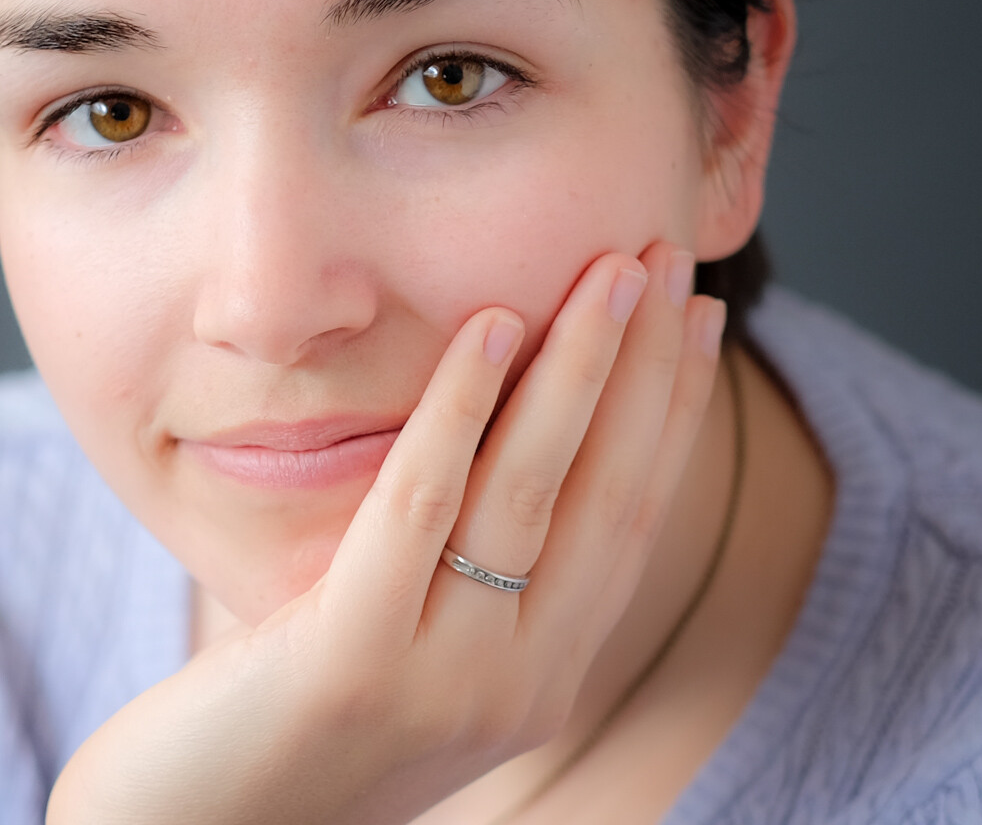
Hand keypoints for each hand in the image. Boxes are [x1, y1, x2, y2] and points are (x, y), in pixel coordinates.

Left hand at [46, 243, 725, 824]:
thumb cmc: (288, 725)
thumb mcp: (406, 649)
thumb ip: (461, 570)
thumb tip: (492, 445)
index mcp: (540, 675)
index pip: (631, 520)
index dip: (669, 412)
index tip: (693, 316)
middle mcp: (519, 684)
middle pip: (607, 496)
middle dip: (646, 369)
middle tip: (667, 256)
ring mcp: (446, 680)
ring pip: (533, 494)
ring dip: (579, 370)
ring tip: (607, 271)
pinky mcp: (356, 663)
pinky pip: (423, 509)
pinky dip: (461, 410)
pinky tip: (489, 325)